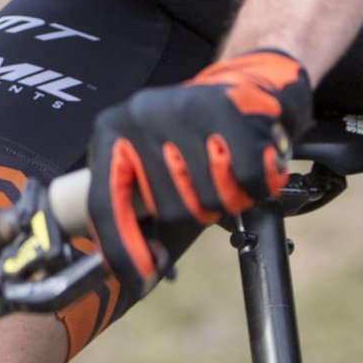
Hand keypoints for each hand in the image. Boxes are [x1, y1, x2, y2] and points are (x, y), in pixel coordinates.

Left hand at [88, 49, 313, 298]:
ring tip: (227, 171)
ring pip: (208, 197)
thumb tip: (148, 271)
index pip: (106, 203)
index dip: (123, 250)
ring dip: (228, 198)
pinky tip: (251, 165)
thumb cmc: (190, 140)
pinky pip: (246, 177)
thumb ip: (141, 217)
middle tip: (207, 189)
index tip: (144, 276)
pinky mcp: (226, 105)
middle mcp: (139, 115)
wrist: (242, 86)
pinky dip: (256, 186)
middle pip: (169, 210)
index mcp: (110, 133)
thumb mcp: (151, 169)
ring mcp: (182, 107)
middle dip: (196, 213)